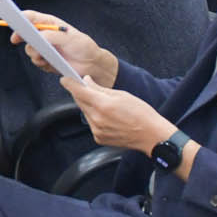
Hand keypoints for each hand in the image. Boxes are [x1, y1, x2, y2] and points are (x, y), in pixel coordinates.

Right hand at [9, 11, 117, 86]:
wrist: (90, 64)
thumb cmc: (82, 46)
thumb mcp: (69, 38)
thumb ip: (52, 36)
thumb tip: (38, 38)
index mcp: (49, 24)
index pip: (30, 17)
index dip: (19, 18)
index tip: (13, 22)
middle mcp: (44, 34)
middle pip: (24, 33)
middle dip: (20, 37)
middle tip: (16, 40)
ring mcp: (44, 47)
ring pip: (29, 50)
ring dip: (35, 54)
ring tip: (45, 57)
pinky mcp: (45, 59)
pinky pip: (36, 61)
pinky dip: (41, 63)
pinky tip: (50, 64)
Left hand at [61, 76, 177, 155]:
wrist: (151, 135)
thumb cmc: (141, 113)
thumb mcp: (121, 95)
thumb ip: (100, 88)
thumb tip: (87, 81)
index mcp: (103, 105)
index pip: (79, 92)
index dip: (70, 84)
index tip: (65, 79)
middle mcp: (97, 119)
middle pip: (80, 102)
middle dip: (81, 93)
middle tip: (86, 87)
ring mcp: (97, 130)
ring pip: (85, 112)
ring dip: (89, 105)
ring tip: (103, 103)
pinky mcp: (98, 138)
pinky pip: (91, 123)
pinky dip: (94, 117)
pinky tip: (107, 116)